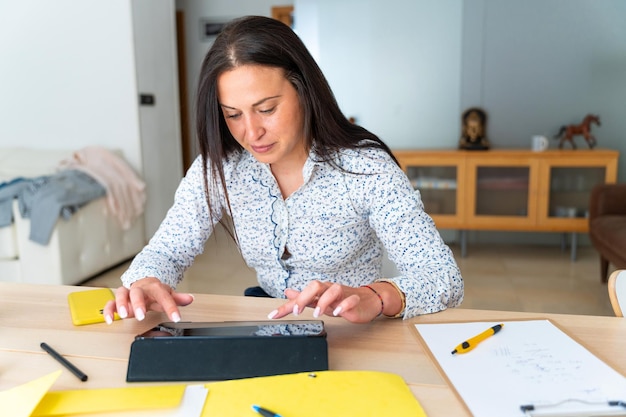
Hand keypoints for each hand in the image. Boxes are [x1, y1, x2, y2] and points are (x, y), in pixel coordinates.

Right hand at [102, 277, 193, 323]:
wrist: (143, 283)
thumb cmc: (155, 291)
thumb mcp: (167, 294)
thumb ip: (178, 298)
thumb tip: (190, 299)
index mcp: (154, 287)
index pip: (164, 296)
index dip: (170, 307)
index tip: (176, 318)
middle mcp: (139, 289)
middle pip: (137, 292)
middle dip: (139, 304)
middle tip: (141, 316)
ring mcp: (128, 293)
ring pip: (121, 294)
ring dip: (121, 304)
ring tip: (124, 315)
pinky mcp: (118, 300)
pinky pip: (110, 303)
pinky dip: (109, 310)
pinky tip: (110, 319)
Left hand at [267, 280, 382, 322]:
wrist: (368, 300)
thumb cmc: (342, 300)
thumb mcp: (319, 300)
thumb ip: (304, 298)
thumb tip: (288, 293)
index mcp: (320, 291)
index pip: (301, 295)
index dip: (286, 306)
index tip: (274, 315)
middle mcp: (329, 290)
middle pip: (315, 286)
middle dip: (305, 297)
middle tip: (298, 311)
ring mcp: (343, 294)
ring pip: (333, 290)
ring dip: (324, 301)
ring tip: (318, 313)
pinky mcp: (355, 301)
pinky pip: (350, 299)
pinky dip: (344, 305)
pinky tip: (338, 312)